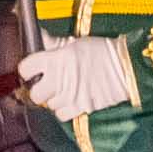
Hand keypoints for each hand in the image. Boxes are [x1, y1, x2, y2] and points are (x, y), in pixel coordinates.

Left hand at [19, 34, 139, 119]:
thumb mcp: (76, 43)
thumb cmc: (103, 52)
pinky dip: (64, 110)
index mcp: (55, 59)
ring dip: (53, 100)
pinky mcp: (80, 107)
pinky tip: (72, 101)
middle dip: (39, 89)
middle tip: (48, 84)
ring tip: (64, 91)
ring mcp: (69, 95)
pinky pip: (61, 115)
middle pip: (34, 93)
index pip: (25, 68)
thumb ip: (54, 44)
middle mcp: (58, 79)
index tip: (33, 69)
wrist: (126, 67)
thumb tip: (39, 36)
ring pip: (48, 105)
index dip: (28, 69)